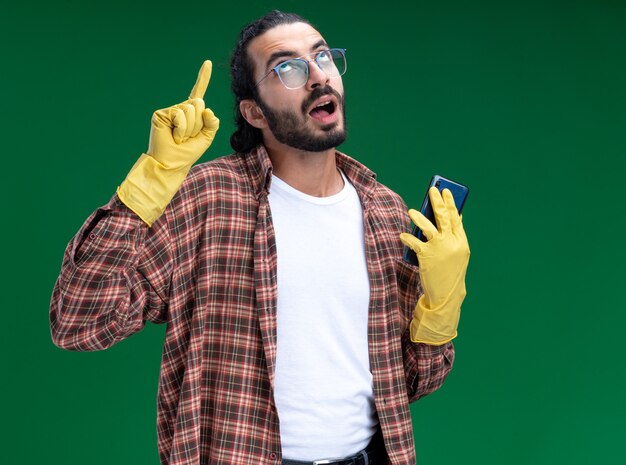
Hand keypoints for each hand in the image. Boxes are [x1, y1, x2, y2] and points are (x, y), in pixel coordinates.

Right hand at [147, 60, 219, 167]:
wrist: (171, 163)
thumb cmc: (188, 152)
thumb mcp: (207, 137)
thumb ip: (212, 123)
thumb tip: (208, 110)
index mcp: (192, 114)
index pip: (198, 93)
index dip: (203, 77)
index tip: (208, 62)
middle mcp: (181, 109)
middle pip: (199, 104)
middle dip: (198, 124)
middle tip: (188, 136)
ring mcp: (171, 110)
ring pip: (191, 109)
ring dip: (190, 128)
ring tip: (180, 137)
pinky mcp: (162, 113)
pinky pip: (180, 115)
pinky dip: (181, 129)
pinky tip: (174, 135)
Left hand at [400, 187, 469, 343]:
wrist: (447, 295)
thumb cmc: (451, 273)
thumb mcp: (458, 255)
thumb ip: (455, 238)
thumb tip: (453, 219)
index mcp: (462, 242)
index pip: (457, 218)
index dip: (451, 203)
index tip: (446, 191)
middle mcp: (452, 243)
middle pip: (444, 217)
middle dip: (437, 202)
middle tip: (432, 190)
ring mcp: (439, 249)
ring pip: (428, 227)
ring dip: (419, 217)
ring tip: (412, 211)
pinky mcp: (426, 256)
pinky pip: (414, 242)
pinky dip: (407, 237)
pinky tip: (402, 235)